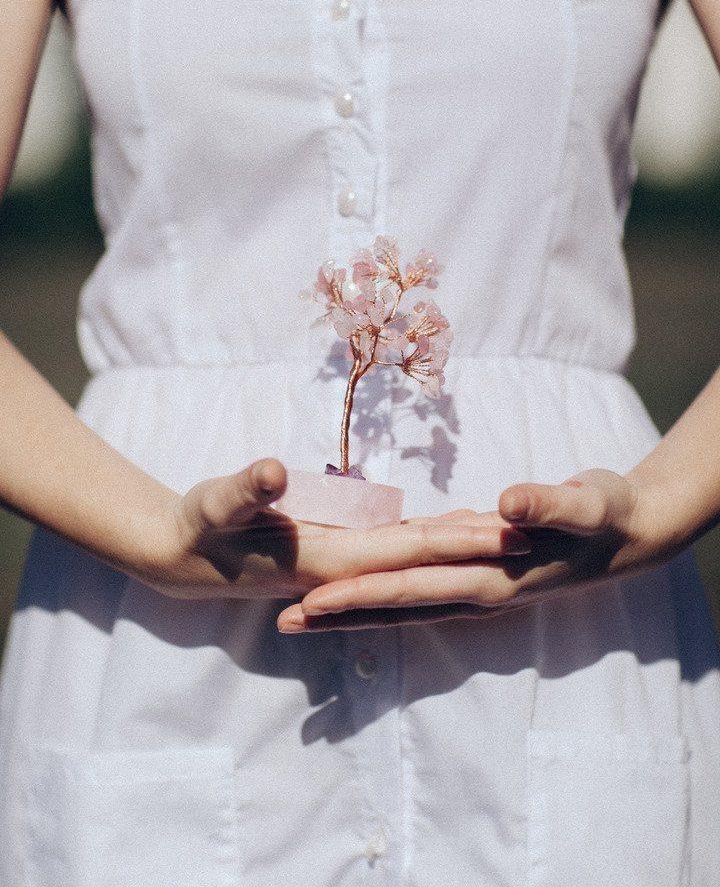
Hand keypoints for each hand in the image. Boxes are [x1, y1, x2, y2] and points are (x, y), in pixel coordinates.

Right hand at [136, 457, 532, 600]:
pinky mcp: (336, 557)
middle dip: (479, 548)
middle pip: (428, 559)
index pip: (409, 549)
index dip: (460, 538)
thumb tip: (271, 472)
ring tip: (511, 534)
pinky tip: (451, 527)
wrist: (178, 560)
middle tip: (540, 533)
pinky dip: (430, 542)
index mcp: (328, 561)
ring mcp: (344, 568)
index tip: (509, 529)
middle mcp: (346, 571)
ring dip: (461, 549)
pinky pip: (396, 552)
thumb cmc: (197, 524)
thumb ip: (245, 489)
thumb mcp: (215, 502)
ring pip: (417, 559)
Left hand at [276, 468, 680, 631]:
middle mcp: (476, 591)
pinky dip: (386, 591)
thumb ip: (547, 506)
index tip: (312, 602)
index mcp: (492, 576)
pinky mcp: (477, 573)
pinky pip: (422, 587)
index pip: (413, 587)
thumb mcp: (587, 504)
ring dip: (355, 609)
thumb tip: (507, 505)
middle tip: (283, 622)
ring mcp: (475, 586)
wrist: (632, 532)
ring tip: (304, 615)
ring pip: (403, 603)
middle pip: (395, 605)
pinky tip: (359, 587)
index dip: (362, 594)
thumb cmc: (609, 514)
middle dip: (340, 613)